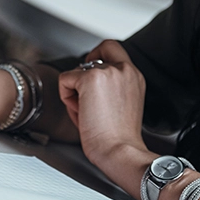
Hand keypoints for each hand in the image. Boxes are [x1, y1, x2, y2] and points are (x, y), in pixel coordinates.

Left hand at [57, 40, 147, 168]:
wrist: (120, 151)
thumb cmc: (119, 137)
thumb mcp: (123, 103)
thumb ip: (112, 86)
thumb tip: (87, 79)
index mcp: (134, 76)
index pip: (112, 48)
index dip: (97, 55)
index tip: (91, 72)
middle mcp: (124, 69)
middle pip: (93, 54)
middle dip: (84, 74)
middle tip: (84, 95)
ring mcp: (107, 71)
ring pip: (77, 71)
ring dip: (76, 90)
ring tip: (87, 112)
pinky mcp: (90, 79)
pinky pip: (65, 79)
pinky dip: (66, 96)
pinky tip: (79, 112)